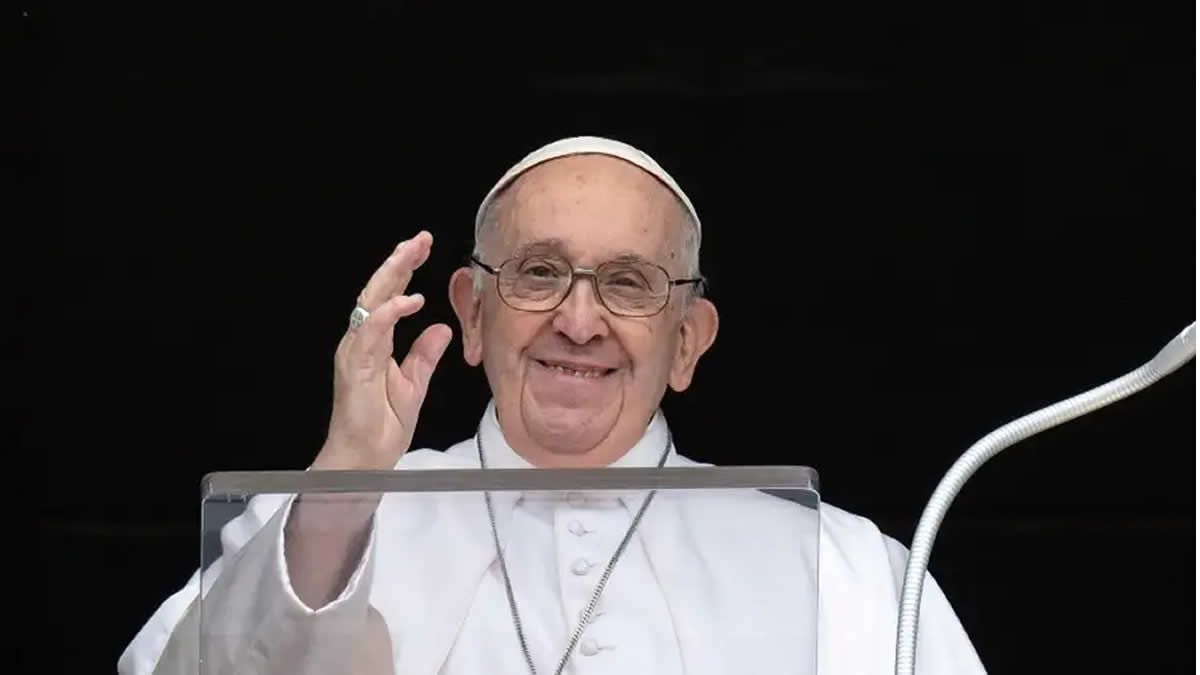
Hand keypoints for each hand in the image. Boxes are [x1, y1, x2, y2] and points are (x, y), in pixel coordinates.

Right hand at [313, 231, 452, 469]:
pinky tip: (410, 299)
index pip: (389, 297)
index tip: (423, 248)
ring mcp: (356, 352)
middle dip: (399, 262)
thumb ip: (424, 355)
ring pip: (371, 302)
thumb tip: (442, 328)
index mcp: (374, 342)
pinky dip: (390, 313)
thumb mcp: (415, 383)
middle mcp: (361, 341)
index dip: (404, 271)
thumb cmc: (382, 425)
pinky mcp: (356, 367)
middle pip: (378, 291)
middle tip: (419, 239)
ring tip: (412, 253)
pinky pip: (372, 332)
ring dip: (392, 276)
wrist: (365, 458)